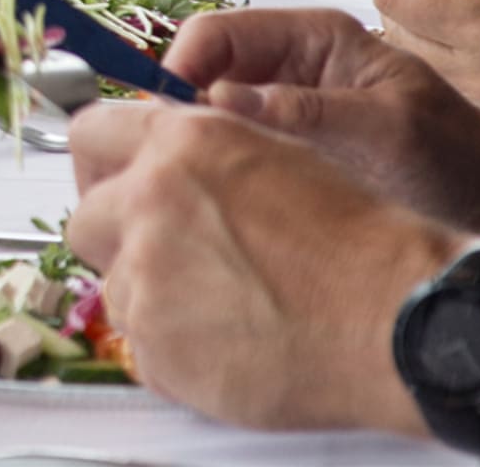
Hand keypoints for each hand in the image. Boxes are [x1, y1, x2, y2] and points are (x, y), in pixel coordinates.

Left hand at [67, 99, 452, 433]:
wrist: (396, 318)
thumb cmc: (357, 238)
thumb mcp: (274, 154)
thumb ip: (197, 153)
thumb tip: (152, 162)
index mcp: (180, 144)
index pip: (89, 133)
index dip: (101, 162)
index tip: (115, 184)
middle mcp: (148, 202)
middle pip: (83, 219)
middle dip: (116, 236)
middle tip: (168, 254)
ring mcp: (145, 278)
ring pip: (113, 286)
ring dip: (152, 294)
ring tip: (223, 304)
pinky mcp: (155, 347)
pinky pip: (142, 343)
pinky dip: (174, 345)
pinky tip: (232, 340)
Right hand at [161, 7, 479, 232]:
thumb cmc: (458, 154)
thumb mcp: (385, 130)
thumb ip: (304, 111)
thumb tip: (220, 99)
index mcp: (314, 35)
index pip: (215, 32)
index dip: (179, 69)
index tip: (165, 119)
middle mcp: (289, 60)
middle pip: (200, 68)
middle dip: (176, 105)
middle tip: (170, 156)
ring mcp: (284, 99)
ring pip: (206, 105)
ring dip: (191, 135)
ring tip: (193, 177)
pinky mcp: (284, 139)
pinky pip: (229, 139)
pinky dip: (212, 159)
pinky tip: (218, 190)